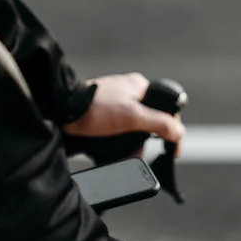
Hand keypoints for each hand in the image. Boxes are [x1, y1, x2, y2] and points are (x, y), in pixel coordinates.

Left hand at [63, 72, 184, 153]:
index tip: (174, 150)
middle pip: (150, 122)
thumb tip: (179, 133)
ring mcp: (115, 104)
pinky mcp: (102, 115)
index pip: (165, 109)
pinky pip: (120, 132)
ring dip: (132, 144)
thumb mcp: (132, 117)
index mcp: (139, 87)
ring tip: (126, 153)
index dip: (172, 131)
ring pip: (134, 129)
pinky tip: (114, 149)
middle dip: (147, 141)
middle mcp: (128, 93)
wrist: (61, 111)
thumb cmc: (95, 109)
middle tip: (140, 153)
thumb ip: (159, 124)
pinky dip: (120, 143)